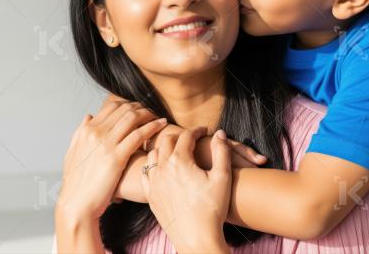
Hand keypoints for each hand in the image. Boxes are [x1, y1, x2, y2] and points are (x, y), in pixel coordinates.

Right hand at [56, 101, 166, 224]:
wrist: (76, 204)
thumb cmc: (77, 183)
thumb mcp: (73, 152)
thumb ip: (81, 132)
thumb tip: (89, 115)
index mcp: (86, 131)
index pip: (111, 106)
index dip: (128, 105)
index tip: (139, 109)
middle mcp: (95, 133)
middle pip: (124, 109)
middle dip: (141, 108)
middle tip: (151, 112)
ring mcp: (106, 144)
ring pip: (132, 118)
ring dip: (149, 114)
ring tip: (158, 117)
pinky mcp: (116, 157)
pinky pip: (138, 135)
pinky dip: (152, 126)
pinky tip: (161, 124)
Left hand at [140, 127, 231, 253]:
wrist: (197, 238)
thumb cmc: (212, 209)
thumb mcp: (222, 177)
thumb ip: (221, 151)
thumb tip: (218, 133)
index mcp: (180, 161)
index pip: (186, 135)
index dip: (197, 130)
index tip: (204, 130)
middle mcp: (163, 168)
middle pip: (166, 141)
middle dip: (179, 135)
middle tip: (189, 138)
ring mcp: (154, 183)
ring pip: (153, 155)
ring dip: (163, 148)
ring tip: (174, 150)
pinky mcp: (151, 196)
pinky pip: (145, 173)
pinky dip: (152, 166)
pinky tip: (160, 168)